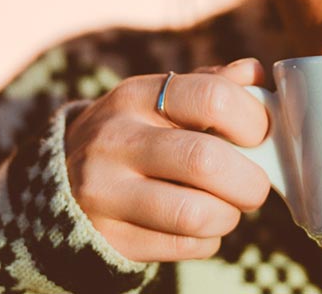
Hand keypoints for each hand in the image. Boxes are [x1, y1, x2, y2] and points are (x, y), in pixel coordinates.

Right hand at [63, 58, 271, 261]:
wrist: (62, 179)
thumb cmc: (135, 133)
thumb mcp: (160, 99)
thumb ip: (210, 84)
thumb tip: (256, 75)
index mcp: (136, 96)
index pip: (212, 97)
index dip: (253, 120)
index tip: (259, 136)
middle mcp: (115, 139)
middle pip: (205, 161)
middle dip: (249, 181)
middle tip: (253, 185)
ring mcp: (105, 192)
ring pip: (195, 214)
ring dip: (228, 215)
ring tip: (225, 207)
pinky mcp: (108, 237)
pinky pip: (182, 246)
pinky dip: (206, 240)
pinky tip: (198, 226)